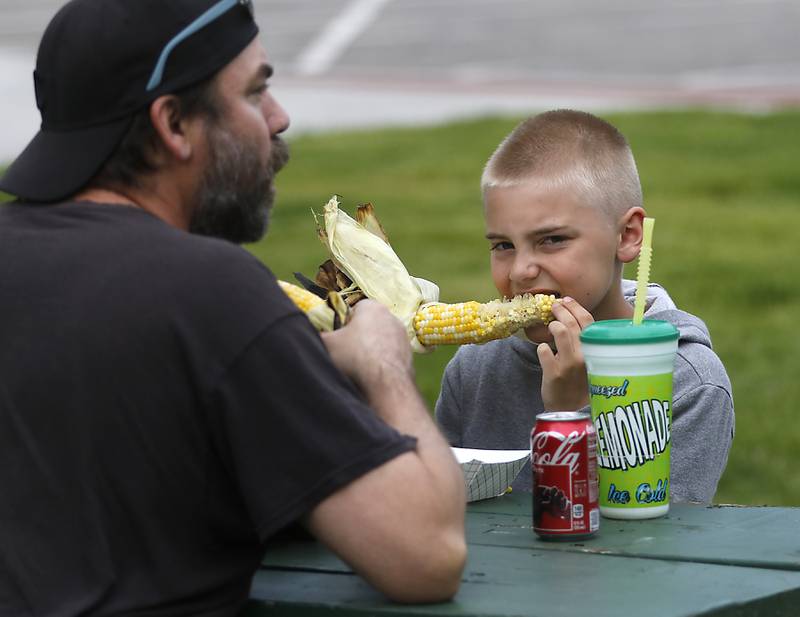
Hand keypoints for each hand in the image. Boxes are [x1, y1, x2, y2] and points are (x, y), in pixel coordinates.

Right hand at [320, 300, 413, 397]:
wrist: (386, 385)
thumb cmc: (354, 357)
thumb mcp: (326, 343)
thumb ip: (317, 334)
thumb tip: (312, 334)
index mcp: (371, 307)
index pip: (353, 310)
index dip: (341, 324)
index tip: (336, 339)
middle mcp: (391, 318)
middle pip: (367, 326)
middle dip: (356, 338)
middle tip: (344, 354)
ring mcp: (403, 338)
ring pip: (379, 343)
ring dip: (369, 353)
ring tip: (358, 369)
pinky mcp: (409, 356)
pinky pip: (388, 358)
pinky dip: (380, 366)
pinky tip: (372, 377)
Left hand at [536, 296, 592, 410]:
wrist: (571, 412)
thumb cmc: (581, 384)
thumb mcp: (591, 362)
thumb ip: (585, 343)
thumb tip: (572, 318)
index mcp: (597, 352)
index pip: (589, 322)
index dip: (576, 308)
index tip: (567, 300)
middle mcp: (585, 356)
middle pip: (573, 323)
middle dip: (561, 309)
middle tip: (554, 306)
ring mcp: (569, 365)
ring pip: (560, 332)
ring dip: (552, 325)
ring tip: (550, 326)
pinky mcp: (554, 373)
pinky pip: (543, 350)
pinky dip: (542, 347)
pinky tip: (544, 351)